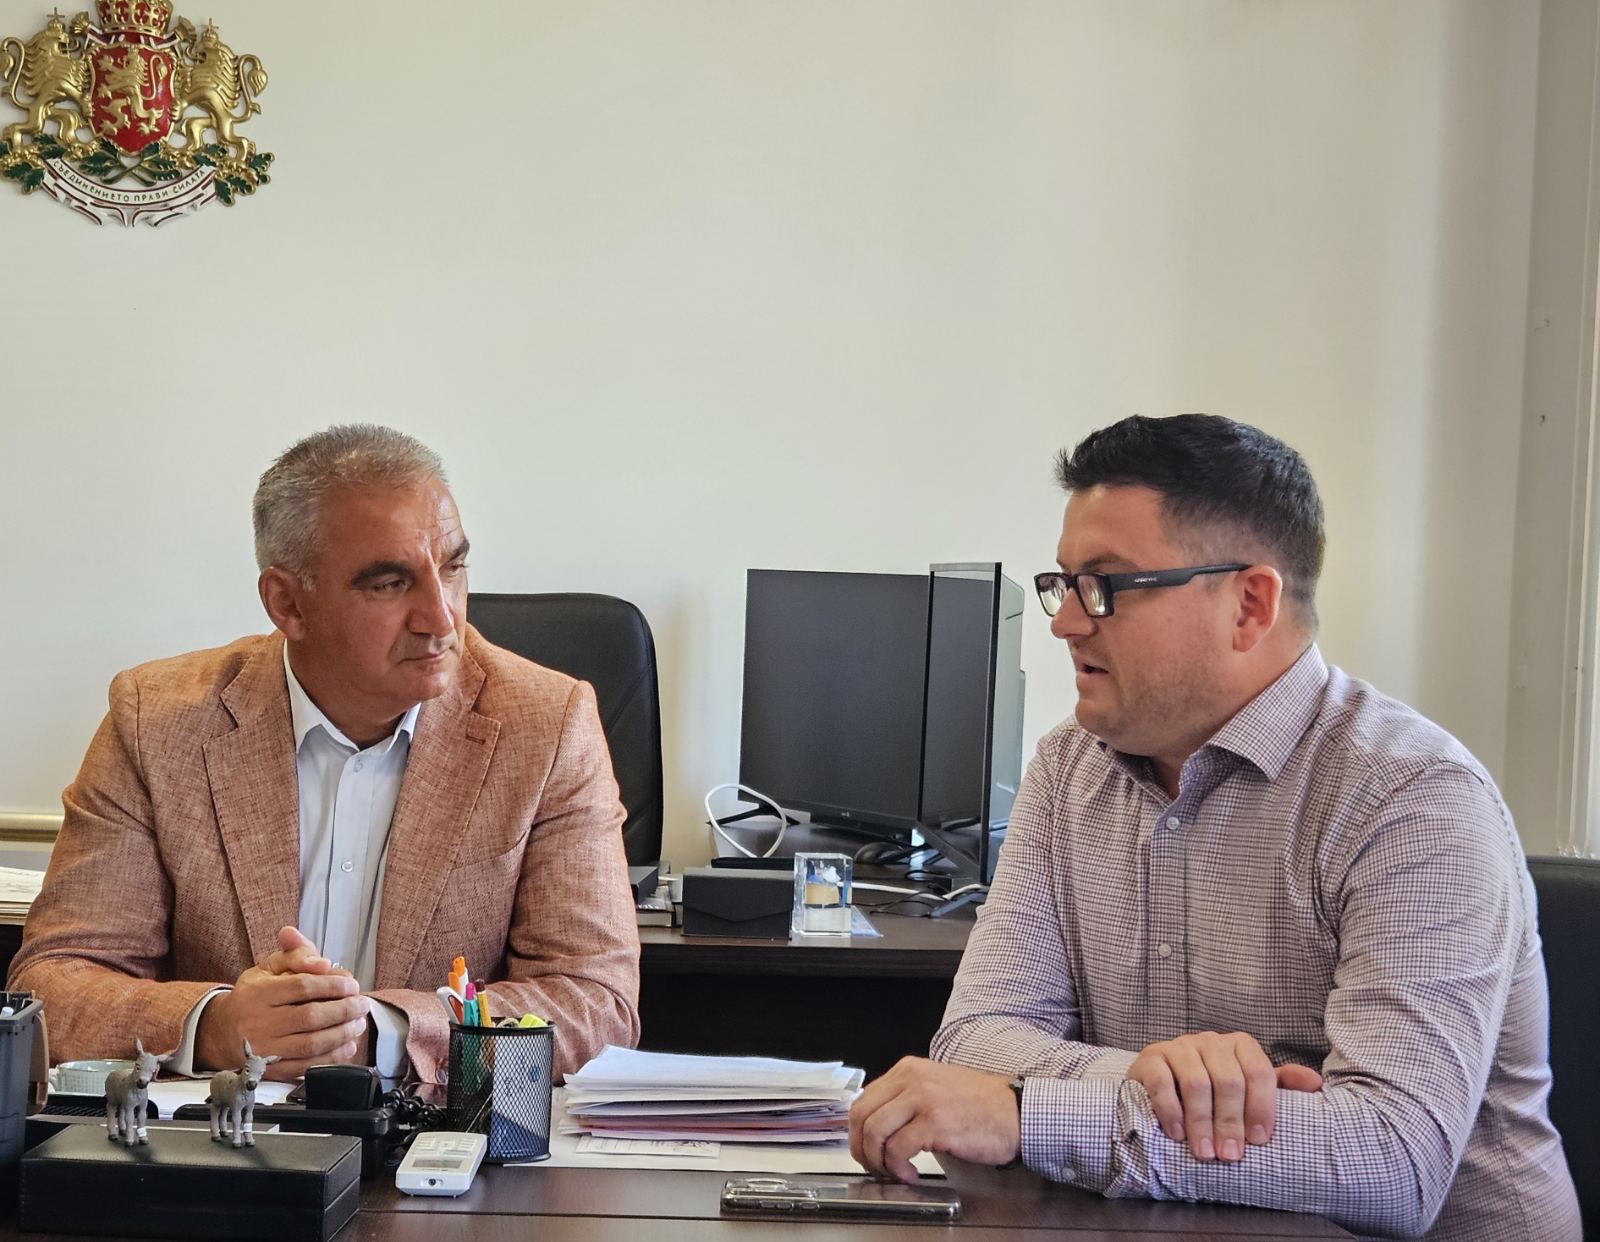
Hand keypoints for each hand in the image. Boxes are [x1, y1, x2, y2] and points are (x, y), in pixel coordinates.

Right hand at [196, 927, 370, 1078]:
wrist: (224, 1030)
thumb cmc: (253, 995)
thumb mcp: (269, 966)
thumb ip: (297, 954)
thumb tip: (322, 961)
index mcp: (259, 992)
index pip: (302, 986)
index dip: (333, 986)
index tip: (352, 986)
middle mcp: (259, 1022)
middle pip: (310, 1017)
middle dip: (344, 1010)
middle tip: (362, 1005)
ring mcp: (264, 1049)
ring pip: (311, 1044)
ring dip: (342, 1034)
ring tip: (358, 1023)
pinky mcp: (270, 1070)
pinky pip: (305, 1066)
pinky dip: (331, 1057)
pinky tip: (347, 1046)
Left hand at [849, 1057, 1018, 1182]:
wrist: (1015, 1110)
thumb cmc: (981, 1104)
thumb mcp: (935, 1087)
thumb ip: (906, 1098)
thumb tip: (878, 1125)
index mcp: (908, 1070)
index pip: (864, 1099)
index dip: (857, 1131)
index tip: (865, 1149)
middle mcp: (912, 1079)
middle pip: (862, 1115)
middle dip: (861, 1148)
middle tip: (873, 1166)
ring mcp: (923, 1099)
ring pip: (875, 1132)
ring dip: (878, 1160)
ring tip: (893, 1172)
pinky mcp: (935, 1123)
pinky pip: (898, 1149)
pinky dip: (898, 1168)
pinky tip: (910, 1174)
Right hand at [1127, 1031, 1323, 1162]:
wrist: (1163, 1079)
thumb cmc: (1214, 1089)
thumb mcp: (1249, 1086)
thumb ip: (1280, 1083)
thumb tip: (1316, 1083)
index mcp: (1240, 1045)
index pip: (1258, 1071)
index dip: (1261, 1107)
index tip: (1259, 1140)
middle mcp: (1210, 1041)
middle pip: (1228, 1080)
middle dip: (1230, 1122)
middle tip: (1230, 1156)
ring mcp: (1179, 1047)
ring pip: (1196, 1082)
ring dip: (1202, 1122)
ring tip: (1205, 1152)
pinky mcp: (1151, 1058)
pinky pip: (1161, 1082)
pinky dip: (1171, 1110)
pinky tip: (1177, 1134)